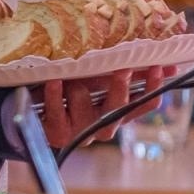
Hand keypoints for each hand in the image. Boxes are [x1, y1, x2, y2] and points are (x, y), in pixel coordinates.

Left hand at [35, 66, 173, 148]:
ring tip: (66, 76)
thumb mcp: (96, 80)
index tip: (157, 68)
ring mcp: (81, 132)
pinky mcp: (58, 134)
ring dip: (74, 84)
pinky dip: (55, 94)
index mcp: (117, 112)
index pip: (144, 104)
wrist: (36, 115)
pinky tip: (54, 82)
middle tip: (123, 69)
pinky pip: (57, 110)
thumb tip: (156, 59)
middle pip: (119, 108)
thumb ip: (120, 73)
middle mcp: (103, 126)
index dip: (153, 88)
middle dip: (120, 88)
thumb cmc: (70, 92)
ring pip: (83, 101)